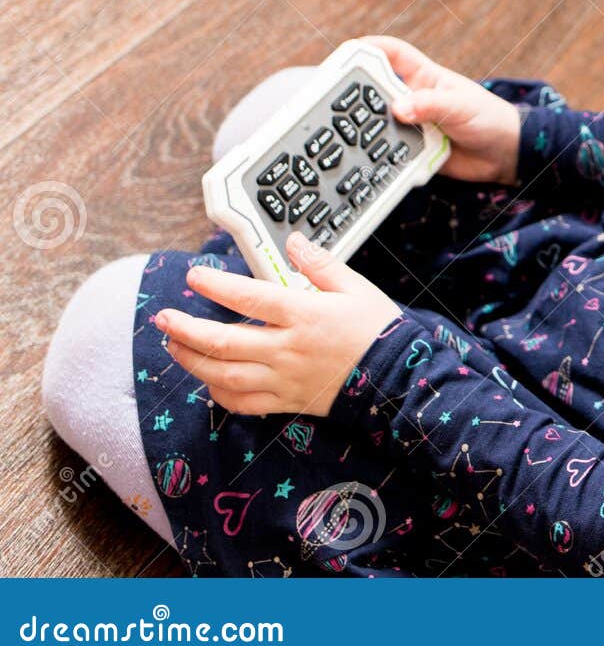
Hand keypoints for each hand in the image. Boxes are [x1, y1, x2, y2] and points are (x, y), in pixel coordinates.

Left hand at [156, 232, 401, 416]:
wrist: (396, 378)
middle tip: (163, 317)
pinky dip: (218, 393)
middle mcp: (288, 349)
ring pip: (224, 374)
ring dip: (192, 360)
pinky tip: (208, 379)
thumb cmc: (378, 331)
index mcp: (305, 315)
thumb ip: (320, 264)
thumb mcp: (355, 287)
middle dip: (186, 329)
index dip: (216, 286)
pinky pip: (242, 403)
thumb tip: (293, 242)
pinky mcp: (286, 401)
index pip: (249, 297)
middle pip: (223, 341)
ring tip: (174, 345)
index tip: (195, 277)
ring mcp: (284, 378)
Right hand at [363, 35, 520, 184]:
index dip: (372, 47)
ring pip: (380, 123)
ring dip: (368, 127)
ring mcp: (412, 125)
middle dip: (358, 93)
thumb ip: (430, 105)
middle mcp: (414, 99)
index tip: (349, 50)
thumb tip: (398, 109)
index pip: (395, 54)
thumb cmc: (488, 118)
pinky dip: (382, 154)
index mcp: (425, 77)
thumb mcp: (461, 106)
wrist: (504, 155)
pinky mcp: (414, 150)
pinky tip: (372, 159)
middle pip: (377, 90)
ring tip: (351, 133)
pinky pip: (391, 150)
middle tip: (337, 100)